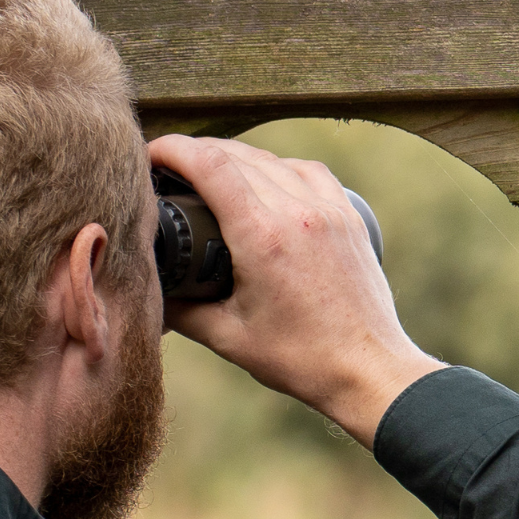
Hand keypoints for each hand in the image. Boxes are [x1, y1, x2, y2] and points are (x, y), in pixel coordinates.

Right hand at [148, 134, 442, 443]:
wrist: (370, 370)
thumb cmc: (303, 359)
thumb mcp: (228, 337)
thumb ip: (180, 310)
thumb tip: (148, 288)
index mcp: (262, 236)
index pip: (208, 164)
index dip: (171, 148)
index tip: (148, 153)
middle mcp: (298, 212)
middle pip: (236, 155)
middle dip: (195, 152)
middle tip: (169, 168)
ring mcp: (329, 211)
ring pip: (272, 158)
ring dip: (235, 157)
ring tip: (209, 173)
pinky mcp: (349, 218)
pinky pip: (309, 172)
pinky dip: (280, 166)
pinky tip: (266, 179)